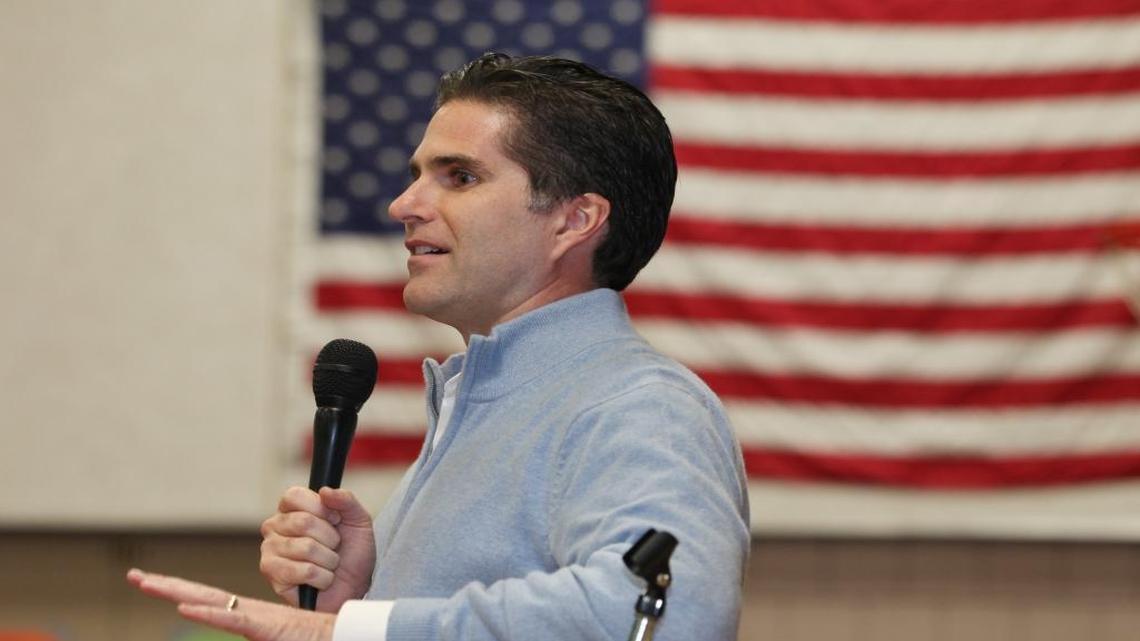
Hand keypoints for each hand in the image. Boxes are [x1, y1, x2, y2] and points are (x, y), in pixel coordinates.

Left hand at [127, 568, 334, 640]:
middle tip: (134, 576)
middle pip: (200, 594)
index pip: (209, 601)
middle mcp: (251, 613)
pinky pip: (234, 620)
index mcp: (253, 617)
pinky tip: (184, 608)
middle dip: (165, 584)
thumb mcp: (283, 637)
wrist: (350, 638)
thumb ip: (264, 631)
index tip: (153, 583)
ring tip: (145, 583)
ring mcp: (258, 619)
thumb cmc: (320, 640)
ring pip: (210, 601)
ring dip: (176, 591)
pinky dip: (208, 613)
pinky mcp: (268, 629)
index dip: (182, 591)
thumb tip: (249, 624)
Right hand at [259, 486, 376, 611]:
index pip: (293, 496)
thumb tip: (325, 491)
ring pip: (306, 548)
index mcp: (291, 508)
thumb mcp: (358, 520)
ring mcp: (269, 550)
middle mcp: (274, 526)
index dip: (321, 508)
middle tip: (334, 547)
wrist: (354, 586)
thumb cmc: (351, 553)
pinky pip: (305, 571)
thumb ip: (346, 500)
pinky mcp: (271, 574)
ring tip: (328, 564)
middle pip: (303, 522)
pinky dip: (323, 577)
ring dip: (329, 559)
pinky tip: (320, 579)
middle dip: (331, 538)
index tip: (335, 520)